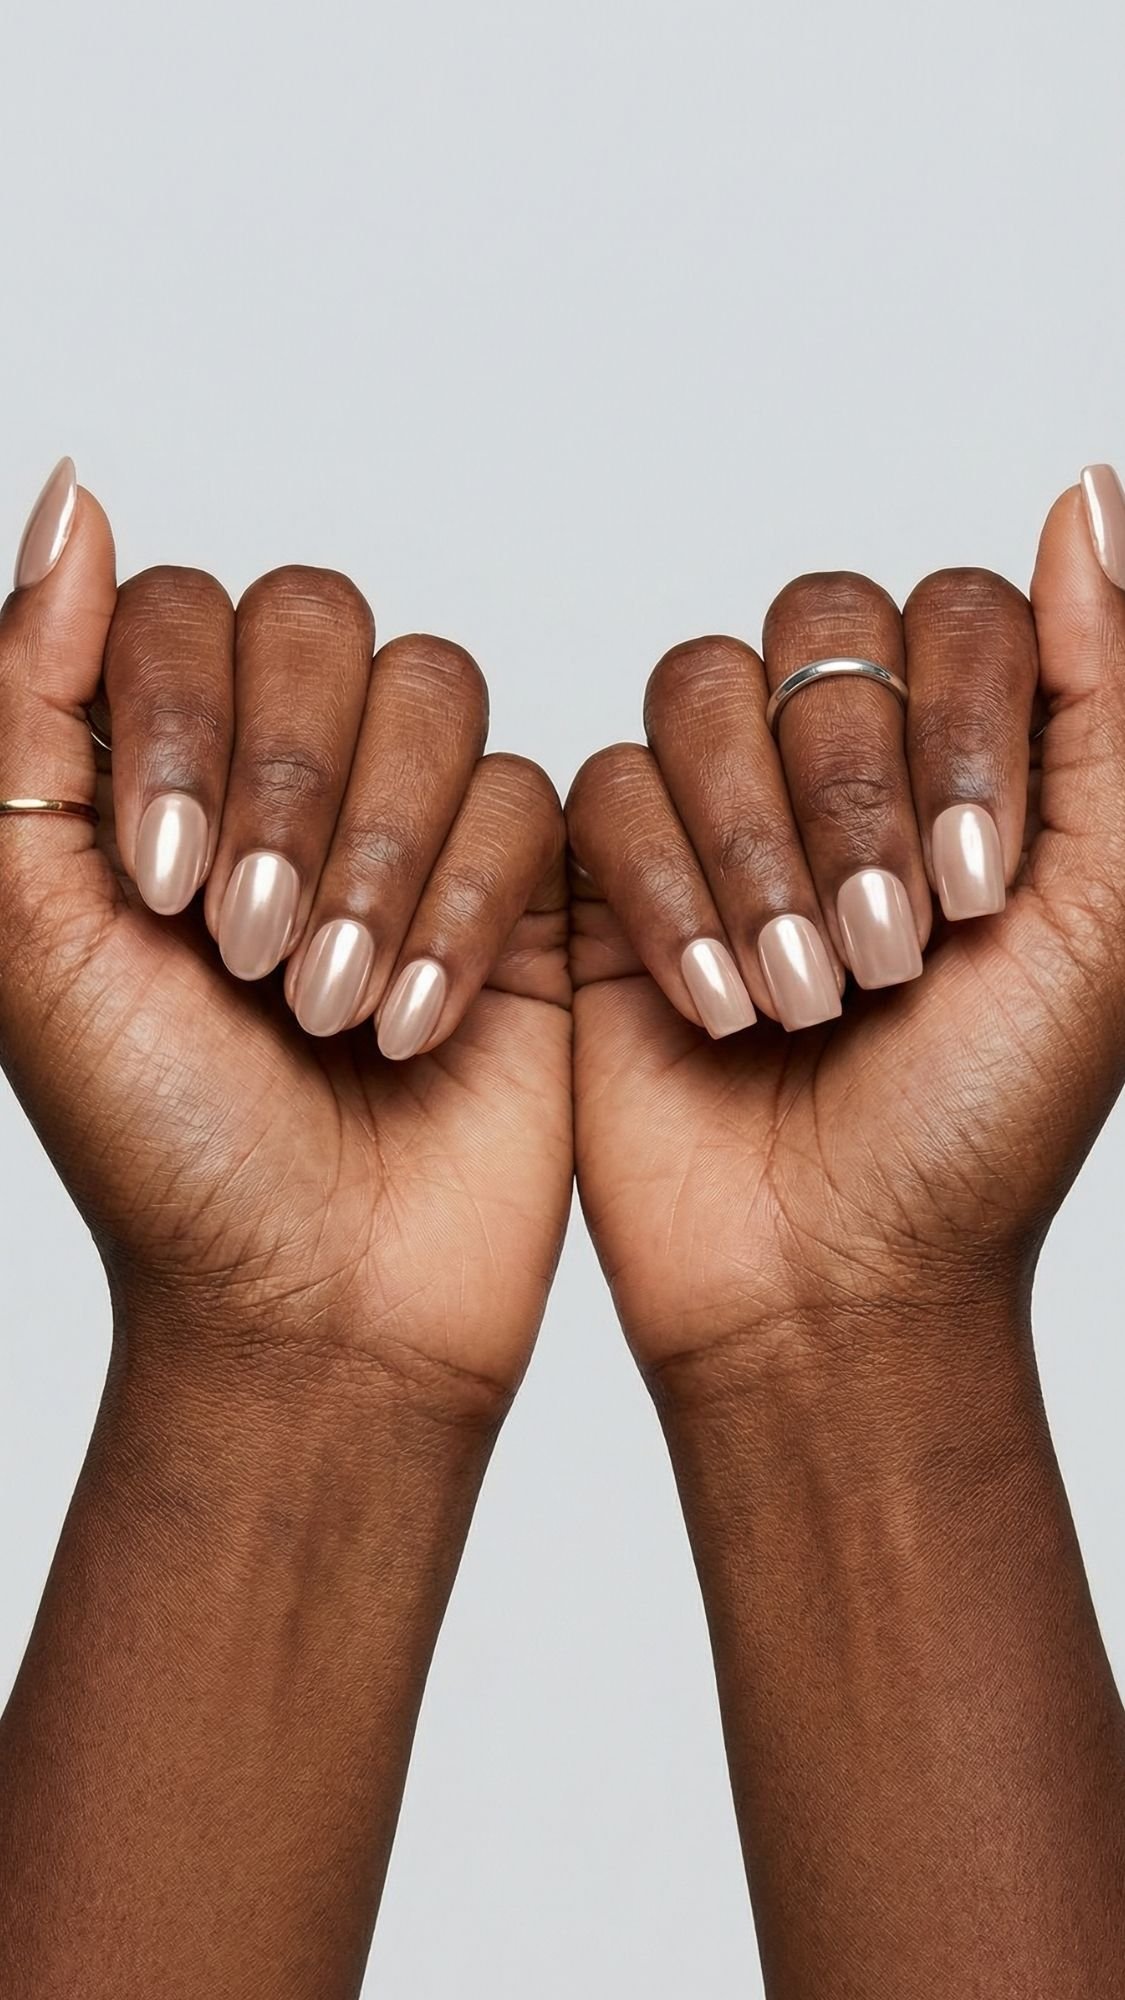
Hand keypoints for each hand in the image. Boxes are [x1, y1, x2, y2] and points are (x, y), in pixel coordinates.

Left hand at [0, 463, 570, 1414]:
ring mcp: (411, 823)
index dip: (181, 720)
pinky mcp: (525, 885)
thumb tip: (75, 489)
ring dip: (381, 854)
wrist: (311, 1305)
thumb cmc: (159, 1141)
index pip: (183, 608)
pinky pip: (531, 794)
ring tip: (334, 1005)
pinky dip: (468, 907)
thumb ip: (25, 701)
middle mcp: (284, 774)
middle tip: (252, 952)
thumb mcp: (31, 919)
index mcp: (153, 769)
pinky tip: (422, 1025)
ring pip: (438, 688)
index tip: (160, 885)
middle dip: (292, 789)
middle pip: (321, 620)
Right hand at [568, 472, 1124, 1372]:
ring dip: (756, 849)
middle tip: (885, 961)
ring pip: (699, 688)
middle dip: (851, 803)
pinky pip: (604, 791)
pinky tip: (713, 1003)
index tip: (979, 896)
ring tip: (801, 995)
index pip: (951, 611)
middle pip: (816, 630)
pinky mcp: (611, 878)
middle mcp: (845, 763)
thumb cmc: (983, 1123)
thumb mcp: (1101, 913)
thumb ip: (1109, 698)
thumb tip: (1086, 488)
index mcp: (972, 758)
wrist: (837, 1280)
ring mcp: (721, 813)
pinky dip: (663, 892)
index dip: (958, 727)